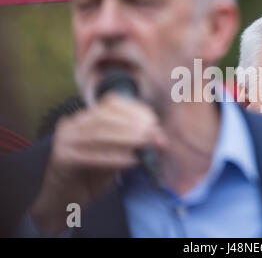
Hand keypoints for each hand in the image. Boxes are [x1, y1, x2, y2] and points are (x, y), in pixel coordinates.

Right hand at [30, 94, 166, 234]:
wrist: (63, 202)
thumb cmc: (92, 177)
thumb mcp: (116, 156)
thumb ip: (132, 145)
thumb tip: (158, 137)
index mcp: (85, 118)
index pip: (111, 103)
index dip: (134, 110)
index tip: (153, 121)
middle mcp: (72, 124)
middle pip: (105, 117)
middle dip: (133, 125)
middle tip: (154, 135)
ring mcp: (64, 140)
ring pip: (98, 133)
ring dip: (126, 138)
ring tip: (145, 144)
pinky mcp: (61, 158)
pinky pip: (90, 155)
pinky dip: (113, 157)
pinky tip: (131, 161)